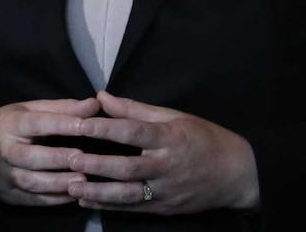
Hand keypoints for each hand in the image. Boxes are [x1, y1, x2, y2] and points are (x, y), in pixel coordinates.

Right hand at [0, 97, 99, 205]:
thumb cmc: (7, 124)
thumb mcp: (29, 109)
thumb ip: (62, 108)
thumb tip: (94, 104)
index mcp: (9, 124)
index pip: (36, 124)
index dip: (60, 124)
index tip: (85, 125)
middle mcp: (4, 151)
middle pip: (31, 157)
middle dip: (57, 158)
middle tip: (83, 157)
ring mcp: (4, 176)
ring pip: (31, 182)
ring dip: (57, 183)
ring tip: (82, 180)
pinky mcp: (8, 196)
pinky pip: (32, 200)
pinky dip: (53, 199)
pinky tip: (73, 194)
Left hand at [68, 91, 258, 214]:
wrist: (234, 173)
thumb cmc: (202, 137)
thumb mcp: (173, 116)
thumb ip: (135, 109)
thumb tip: (102, 96)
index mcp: (169, 138)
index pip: (134, 133)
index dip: (107, 128)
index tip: (82, 123)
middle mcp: (166, 167)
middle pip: (128, 168)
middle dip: (98, 165)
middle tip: (71, 159)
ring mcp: (165, 192)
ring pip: (128, 194)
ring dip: (98, 192)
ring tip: (72, 186)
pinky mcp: (163, 209)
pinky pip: (133, 208)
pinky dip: (109, 206)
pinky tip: (87, 202)